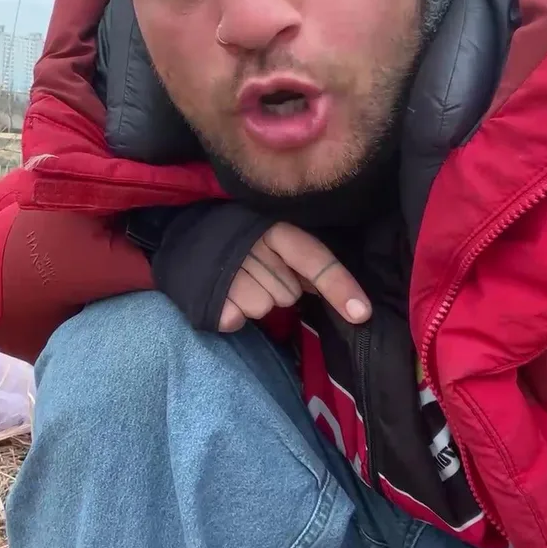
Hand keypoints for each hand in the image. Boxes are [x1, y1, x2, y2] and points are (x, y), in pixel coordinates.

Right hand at [219, 222, 371, 331]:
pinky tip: (220, 294)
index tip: (361, 314)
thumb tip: (340, 294)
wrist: (184, 235)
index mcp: (274, 228)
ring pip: (263, 307)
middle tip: (253, 271)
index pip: (312, 258)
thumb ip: (303, 261)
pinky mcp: (209, 295)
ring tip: (232, 280)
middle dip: (277, 288)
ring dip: (253, 302)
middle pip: (288, 293)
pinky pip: (236, 319)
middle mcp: (252, 244)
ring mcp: (228, 270)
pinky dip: (231, 314)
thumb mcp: (271, 237)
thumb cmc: (239, 239)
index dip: (338, 286)